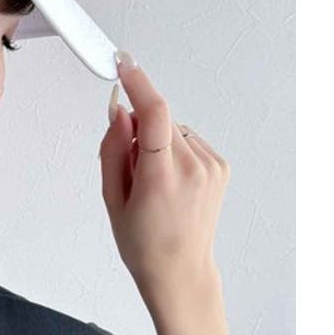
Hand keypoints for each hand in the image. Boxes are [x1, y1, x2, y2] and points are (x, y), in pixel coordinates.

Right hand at [98, 55, 229, 298]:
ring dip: (157, 144)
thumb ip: (112, 150)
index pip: (154, 113)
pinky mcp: (221, 165)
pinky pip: (188, 142)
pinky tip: (169, 183)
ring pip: (174, 130)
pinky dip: (173, 152)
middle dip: (138, 130)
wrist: (180, 270)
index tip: (124, 64)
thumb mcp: (113, 200)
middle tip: (130, 168)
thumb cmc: (143, 244)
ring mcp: (212, 165)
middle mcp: (193, 168)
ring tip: (152, 184)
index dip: (138, 83)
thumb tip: (118, 112)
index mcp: (161, 179)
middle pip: (160, 120)